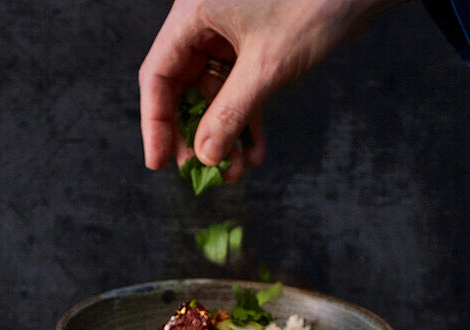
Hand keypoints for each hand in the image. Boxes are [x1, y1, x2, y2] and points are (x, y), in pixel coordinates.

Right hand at [139, 0, 405, 181]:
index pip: (159, 75)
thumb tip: (205, 156)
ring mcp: (229, 32)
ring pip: (212, 93)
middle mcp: (205, 20)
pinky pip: (239, 88)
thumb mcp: (266, 67)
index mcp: (194, 12)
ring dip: (223, 134)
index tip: (159, 164)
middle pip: (182, 87)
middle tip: (204, 173)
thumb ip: (230, 114)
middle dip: (196, 135)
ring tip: (236, 171)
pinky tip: (255, 151)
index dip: (156, 124)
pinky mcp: (254, 43)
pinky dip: (246, 120)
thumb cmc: (313, 4)